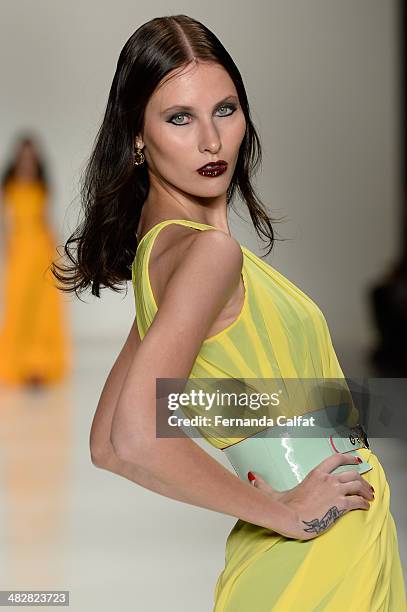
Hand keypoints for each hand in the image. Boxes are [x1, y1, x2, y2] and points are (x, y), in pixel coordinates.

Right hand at [248, 452, 374, 540]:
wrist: (291, 519)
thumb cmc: (284, 506)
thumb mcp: (273, 492)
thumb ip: (263, 483)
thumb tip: (252, 476)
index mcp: (316, 474)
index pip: (335, 459)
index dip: (348, 458)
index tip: (356, 460)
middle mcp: (328, 480)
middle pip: (352, 473)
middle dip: (362, 479)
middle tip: (367, 485)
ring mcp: (335, 492)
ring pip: (358, 486)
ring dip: (366, 491)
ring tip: (369, 496)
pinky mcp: (340, 505)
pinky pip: (357, 501)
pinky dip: (364, 503)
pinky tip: (366, 506)